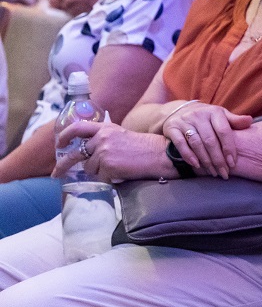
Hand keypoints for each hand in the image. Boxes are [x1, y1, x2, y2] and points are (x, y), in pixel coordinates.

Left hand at [53, 121, 167, 182]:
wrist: (159, 154)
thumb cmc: (143, 147)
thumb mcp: (121, 135)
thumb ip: (104, 139)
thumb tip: (87, 151)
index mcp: (105, 128)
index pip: (78, 128)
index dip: (65, 136)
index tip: (59, 144)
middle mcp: (101, 138)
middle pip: (76, 154)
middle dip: (63, 165)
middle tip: (56, 173)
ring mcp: (104, 152)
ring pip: (89, 169)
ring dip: (99, 171)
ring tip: (116, 167)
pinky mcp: (107, 165)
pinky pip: (100, 177)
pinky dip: (108, 178)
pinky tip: (120, 173)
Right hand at [161, 102, 251, 177]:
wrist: (179, 110)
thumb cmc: (206, 117)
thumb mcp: (221, 116)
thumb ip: (235, 121)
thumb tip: (250, 121)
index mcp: (214, 112)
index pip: (224, 131)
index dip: (229, 148)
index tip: (232, 163)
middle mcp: (199, 115)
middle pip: (210, 140)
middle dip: (218, 159)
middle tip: (224, 173)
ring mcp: (184, 121)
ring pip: (196, 144)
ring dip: (205, 160)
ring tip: (213, 172)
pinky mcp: (172, 128)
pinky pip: (180, 144)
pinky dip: (188, 156)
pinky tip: (196, 165)